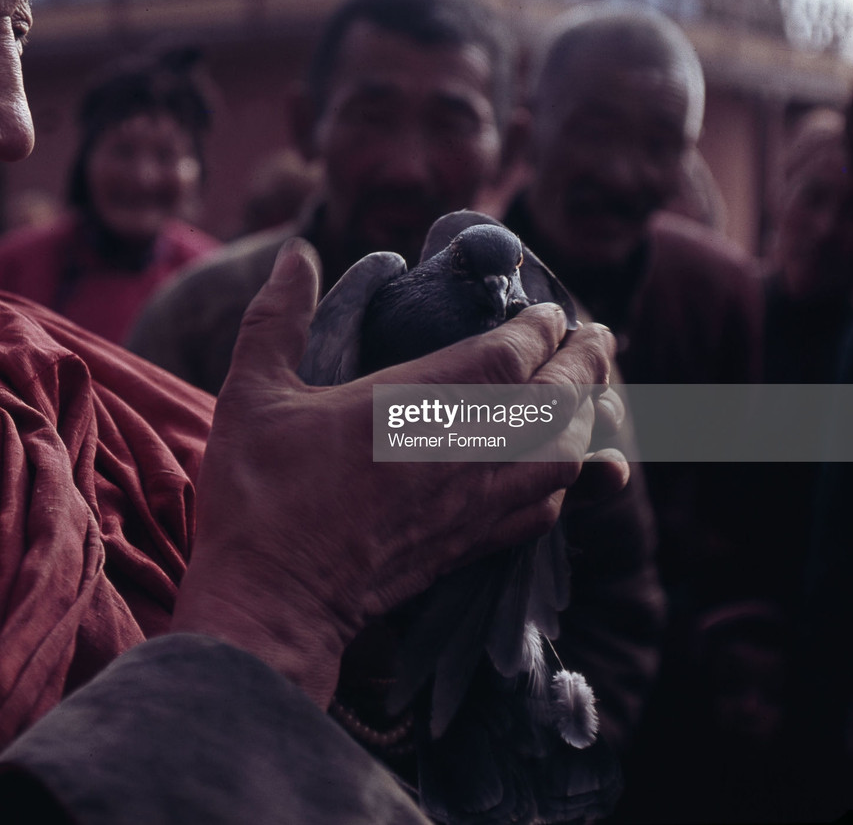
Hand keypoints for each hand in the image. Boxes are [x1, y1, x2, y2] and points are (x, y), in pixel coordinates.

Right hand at [172, 239, 617, 706]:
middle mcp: (459, 451)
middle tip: (599, 336)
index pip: (507, 354)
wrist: (271, 598)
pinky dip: (568, 484)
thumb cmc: (257, 491)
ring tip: (595, 395)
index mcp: (413, 404)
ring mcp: (471, 504)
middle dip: (584, 363)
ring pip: (562, 458)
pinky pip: (542, 509)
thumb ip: (278, 315)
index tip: (549, 309)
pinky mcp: (469, 545)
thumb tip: (295, 253)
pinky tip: (568, 474)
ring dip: (586, 420)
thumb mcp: (253, 389)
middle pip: (554, 401)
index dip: (537, 327)